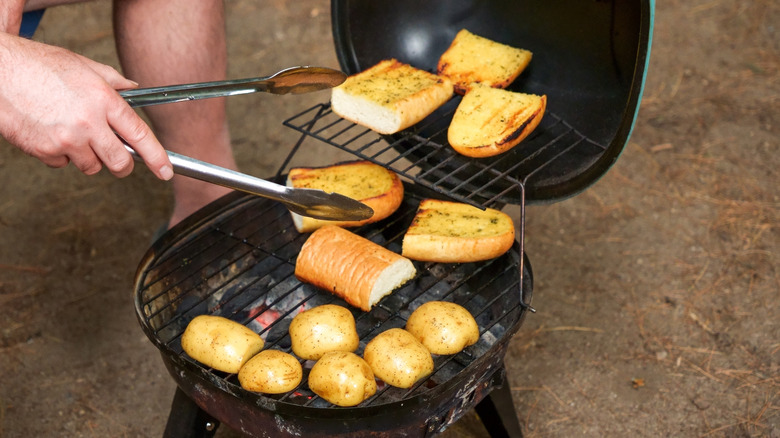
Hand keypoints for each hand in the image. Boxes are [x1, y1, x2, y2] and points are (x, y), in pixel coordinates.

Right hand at [0, 32, 172, 179]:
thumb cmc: (37, 65)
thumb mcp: (82, 65)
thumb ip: (113, 81)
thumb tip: (135, 90)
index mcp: (103, 100)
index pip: (140, 135)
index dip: (157, 158)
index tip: (165, 172)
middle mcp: (88, 122)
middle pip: (120, 162)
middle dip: (123, 164)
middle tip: (118, 158)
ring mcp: (66, 139)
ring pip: (92, 166)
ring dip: (89, 157)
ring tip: (73, 132)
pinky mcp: (45, 151)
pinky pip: (64, 164)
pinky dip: (62, 155)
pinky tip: (52, 133)